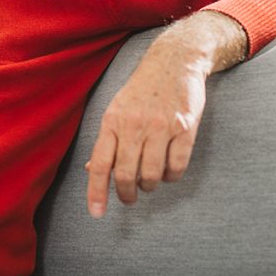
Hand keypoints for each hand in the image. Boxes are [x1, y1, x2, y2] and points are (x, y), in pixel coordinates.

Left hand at [85, 11, 246, 217]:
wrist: (174, 61)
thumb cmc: (142, 90)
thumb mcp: (117, 109)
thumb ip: (107, 140)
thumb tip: (91, 170)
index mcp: (112, 121)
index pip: (100, 164)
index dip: (96, 192)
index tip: (97, 214)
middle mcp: (135, 124)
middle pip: (127, 175)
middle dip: (127, 194)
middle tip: (129, 198)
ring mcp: (161, 126)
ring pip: (152, 175)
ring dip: (150, 186)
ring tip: (149, 180)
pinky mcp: (185, 127)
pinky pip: (177, 167)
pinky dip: (172, 176)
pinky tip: (168, 170)